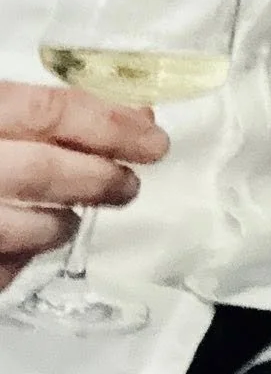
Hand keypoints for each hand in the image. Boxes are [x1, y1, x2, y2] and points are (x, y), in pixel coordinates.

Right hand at [0, 81, 166, 290]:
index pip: (50, 111)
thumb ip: (44, 112)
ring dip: (57, 225)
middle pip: (45, 171)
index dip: (111, 124)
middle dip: (99, 179)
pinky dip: (14, 262)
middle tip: (128, 185)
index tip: (154, 140)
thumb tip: (136, 117)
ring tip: (70, 218)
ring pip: (20, 229)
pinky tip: (20, 251)